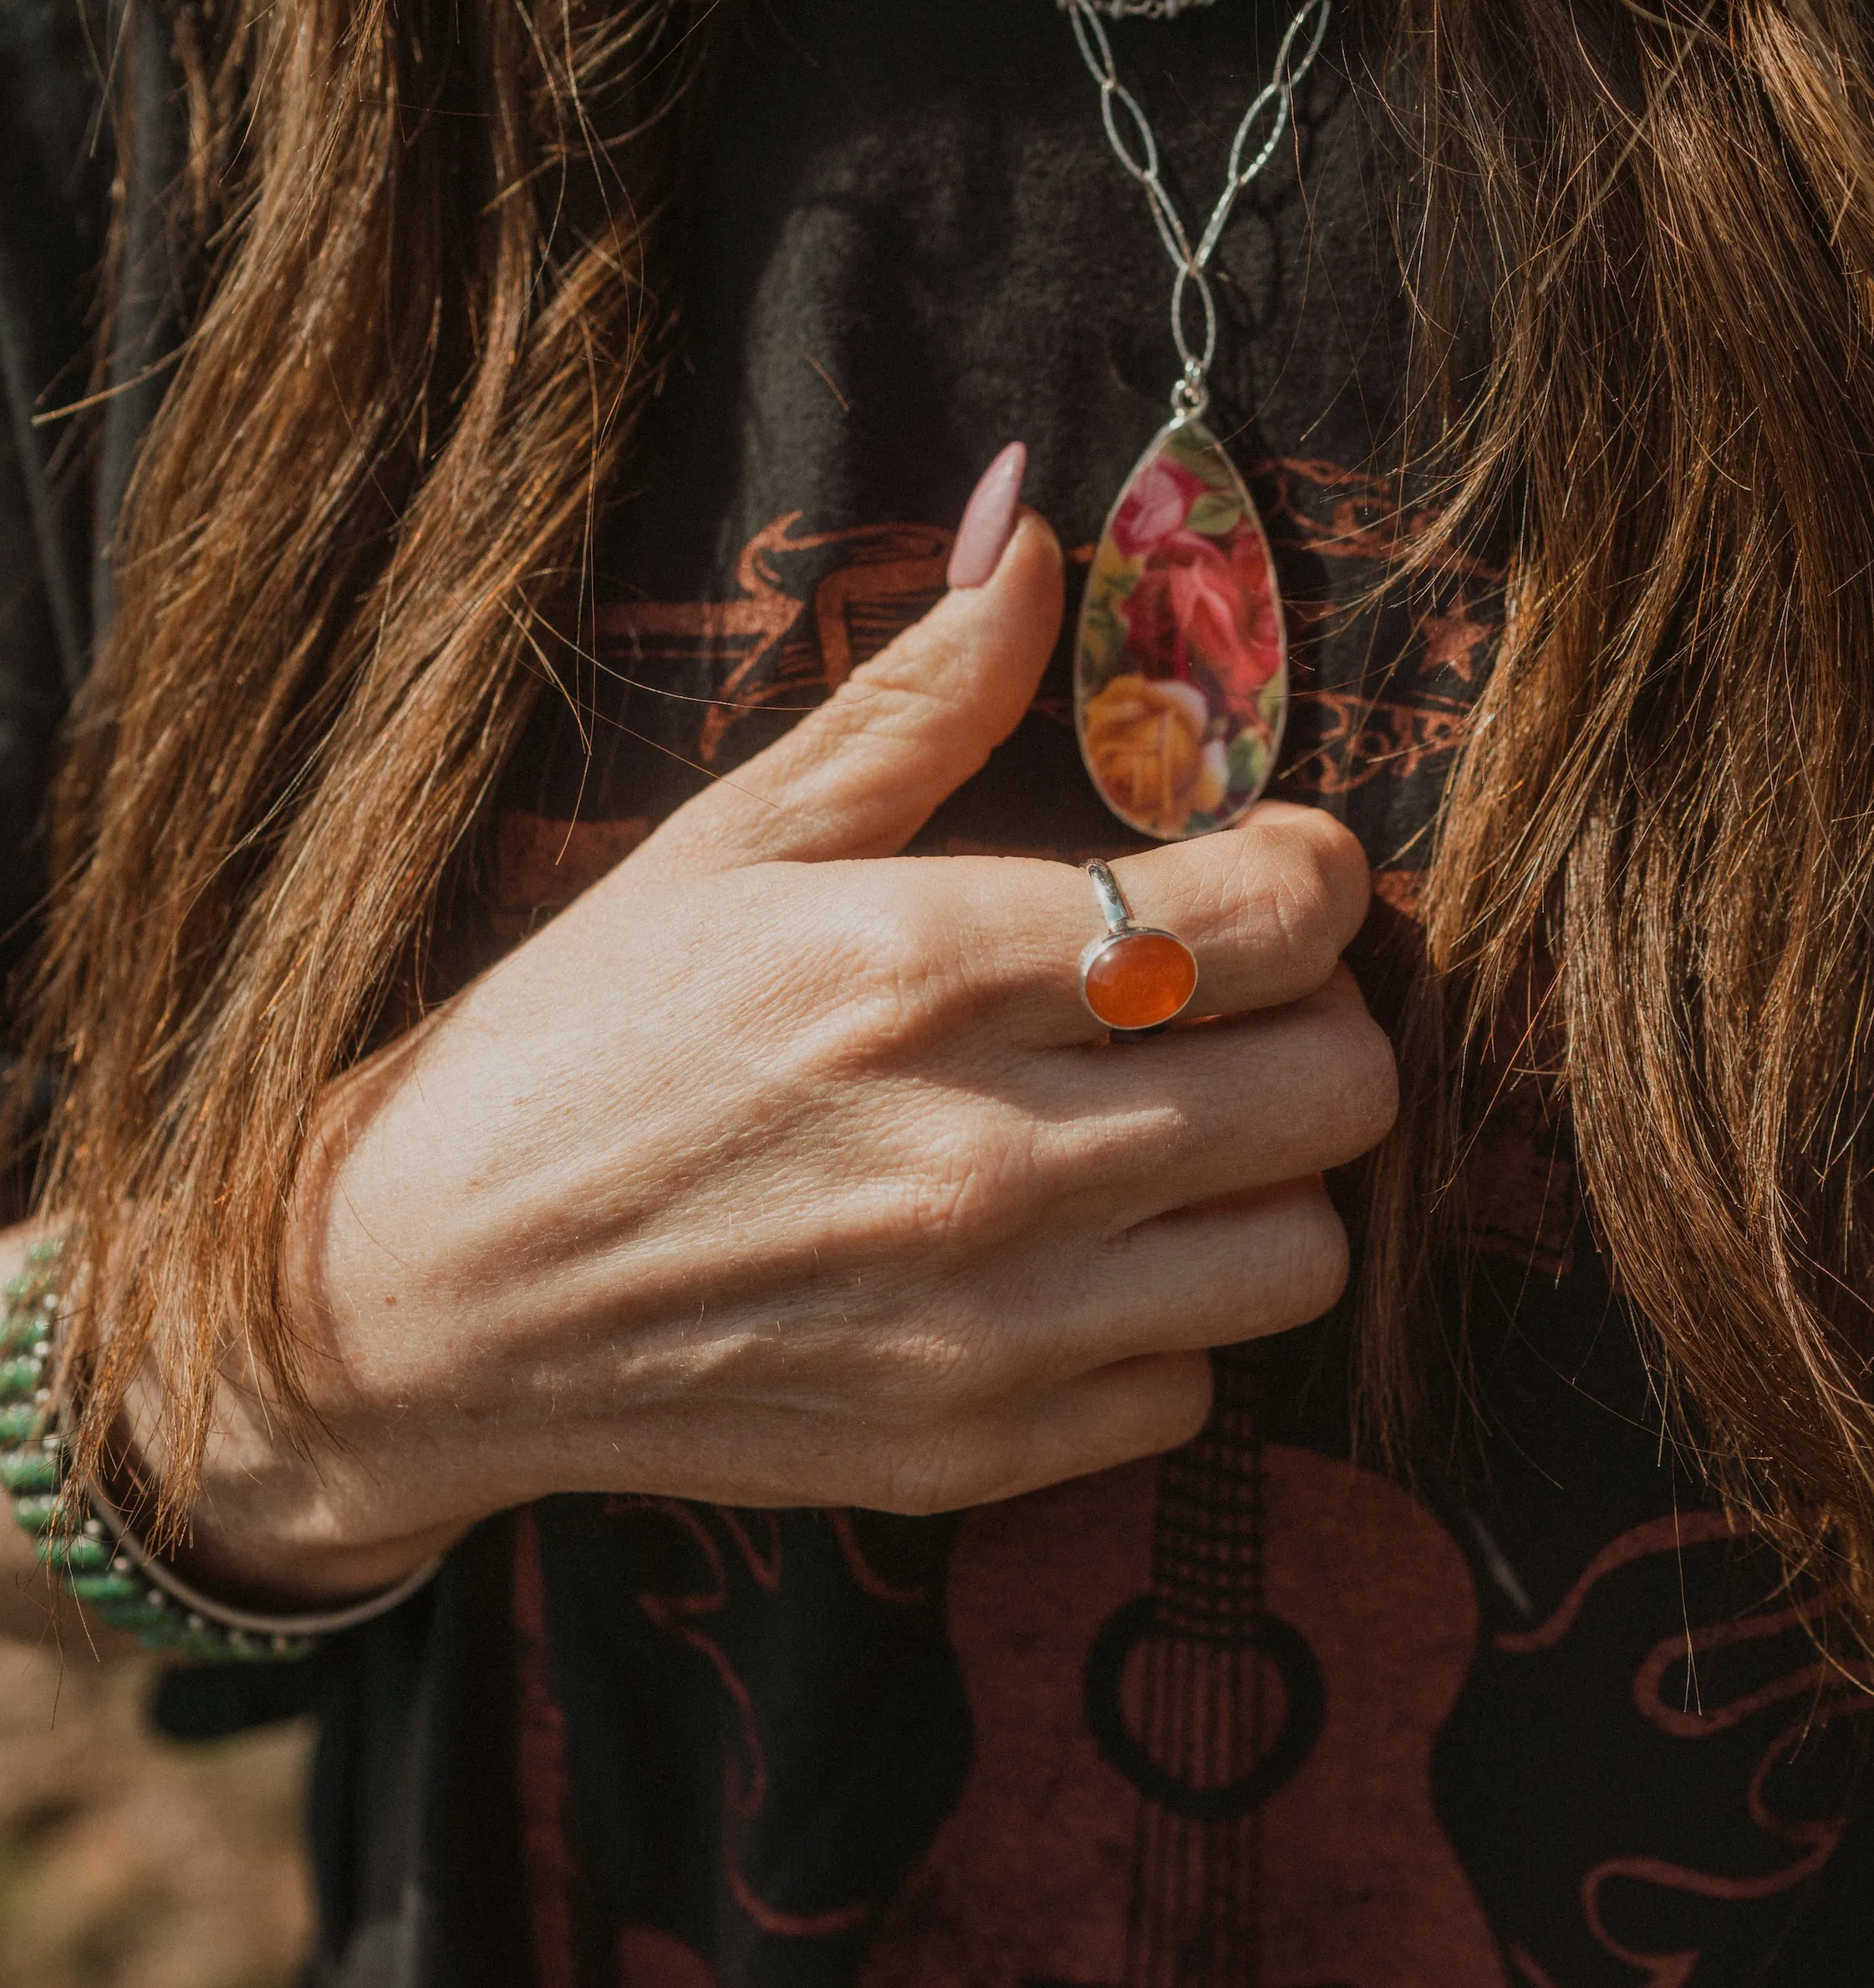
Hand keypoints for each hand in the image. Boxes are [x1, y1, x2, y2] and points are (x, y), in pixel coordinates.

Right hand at [127, 466, 1397, 1598]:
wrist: (419, 1300)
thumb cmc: (572, 1044)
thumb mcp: (724, 841)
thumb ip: (912, 699)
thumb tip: (1042, 536)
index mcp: (921, 963)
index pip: (1281, 914)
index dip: (1317, 874)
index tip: (1272, 867)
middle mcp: (982, 1154)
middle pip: (1339, 1088)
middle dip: (1319, 1020)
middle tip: (1233, 1002)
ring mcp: (986, 1326)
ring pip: (1306, 1257)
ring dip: (1266, 1184)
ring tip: (1168, 1138)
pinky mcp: (971, 1451)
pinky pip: (1197, 1387)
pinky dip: (1166, 1322)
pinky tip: (1071, 1266)